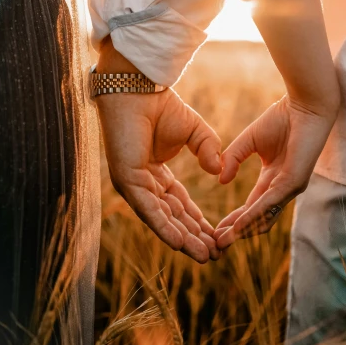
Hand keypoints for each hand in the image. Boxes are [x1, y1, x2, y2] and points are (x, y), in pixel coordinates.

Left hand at [96, 41, 221, 263]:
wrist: (139, 88)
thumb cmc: (161, 105)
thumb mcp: (196, 131)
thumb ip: (210, 150)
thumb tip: (218, 171)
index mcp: (155, 173)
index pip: (179, 204)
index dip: (198, 221)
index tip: (217, 237)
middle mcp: (143, 183)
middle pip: (172, 216)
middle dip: (193, 237)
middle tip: (213, 255)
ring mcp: (133, 185)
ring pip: (161, 218)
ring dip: (183, 239)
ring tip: (204, 256)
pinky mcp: (127, 181)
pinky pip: (148, 209)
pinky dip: (164, 227)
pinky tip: (180, 243)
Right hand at [214, 96, 336, 248]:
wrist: (304, 105)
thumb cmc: (282, 118)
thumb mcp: (249, 141)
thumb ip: (233, 158)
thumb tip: (221, 180)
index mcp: (274, 178)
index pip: (252, 206)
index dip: (235, 219)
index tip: (216, 230)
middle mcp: (283, 187)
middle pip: (258, 218)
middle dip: (237, 232)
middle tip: (216, 244)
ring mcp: (290, 187)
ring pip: (264, 217)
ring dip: (243, 230)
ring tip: (223, 240)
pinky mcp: (294, 182)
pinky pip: (270, 204)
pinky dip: (252, 216)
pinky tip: (238, 224)